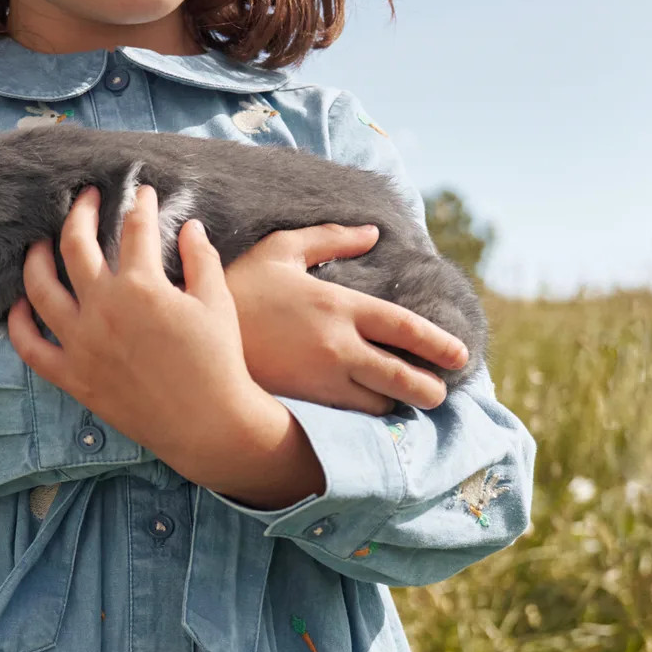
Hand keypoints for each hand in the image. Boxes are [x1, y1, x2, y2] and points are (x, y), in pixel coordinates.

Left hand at [6, 186, 326, 505]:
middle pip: (75, 245)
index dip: (139, 205)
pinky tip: (21, 305)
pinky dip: (18, 323)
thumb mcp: (217, 301)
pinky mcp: (72, 376)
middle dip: (80, 212)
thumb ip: (201, 258)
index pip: (134, 229)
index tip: (142, 194)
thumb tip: (189, 226)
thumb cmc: (219, 361)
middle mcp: (103, 309)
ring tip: (41, 245)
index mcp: (142, 286)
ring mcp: (81, 343)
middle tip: (86, 199)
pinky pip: (29, 347)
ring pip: (40, 289)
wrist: (208, 423)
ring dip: (36, 259)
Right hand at [224, 225, 469, 414]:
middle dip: (429, 388)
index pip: (405, 328)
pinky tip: (367, 412)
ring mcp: (320, 380)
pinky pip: (348, 418)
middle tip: (440, 392)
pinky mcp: (301, 404)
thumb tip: (371, 233)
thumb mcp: (280, 250)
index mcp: (339, 306)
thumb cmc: (237, 286)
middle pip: (403, 376)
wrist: (191, 332)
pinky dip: (364, 417)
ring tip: (402, 401)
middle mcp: (338, 346)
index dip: (438, 344)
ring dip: (395, 404)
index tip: (460, 356)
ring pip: (378, 402)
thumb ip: (330, 239)